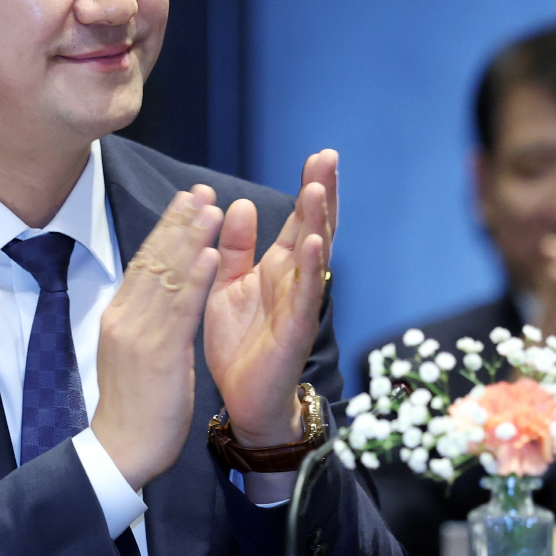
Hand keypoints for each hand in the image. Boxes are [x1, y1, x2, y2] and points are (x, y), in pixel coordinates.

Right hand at [91, 187, 222, 490]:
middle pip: (154, 260)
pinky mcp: (158, 354)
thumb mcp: (132, 352)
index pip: (143, 263)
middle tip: (200, 191)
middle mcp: (125, 318)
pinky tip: (209, 255)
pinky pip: (180, 311)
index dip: (165, 230)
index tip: (185, 202)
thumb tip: (158, 292)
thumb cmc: (134, 406)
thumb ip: (145, 320)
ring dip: (191, 240)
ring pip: (168, 277)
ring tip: (211, 209)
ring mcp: (139, 334)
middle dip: (179, 223)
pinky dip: (195, 279)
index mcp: (119, 316)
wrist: (121, 450)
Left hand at [204, 150, 337, 448]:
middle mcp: (295, 280)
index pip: (299, 221)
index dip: (310, 189)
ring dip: (318, 222)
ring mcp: (300, 303)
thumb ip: (234, 248)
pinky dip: (312, 268)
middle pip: (315, 228)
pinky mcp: (296, 329)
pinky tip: (315, 244)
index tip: (318, 155)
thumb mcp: (227, 285)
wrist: (243, 399)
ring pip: (314, 256)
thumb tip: (241, 203)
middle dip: (321, 194)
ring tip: (318, 189)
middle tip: (328, 157)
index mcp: (279, 268)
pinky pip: (306, 295)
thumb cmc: (239, 342)